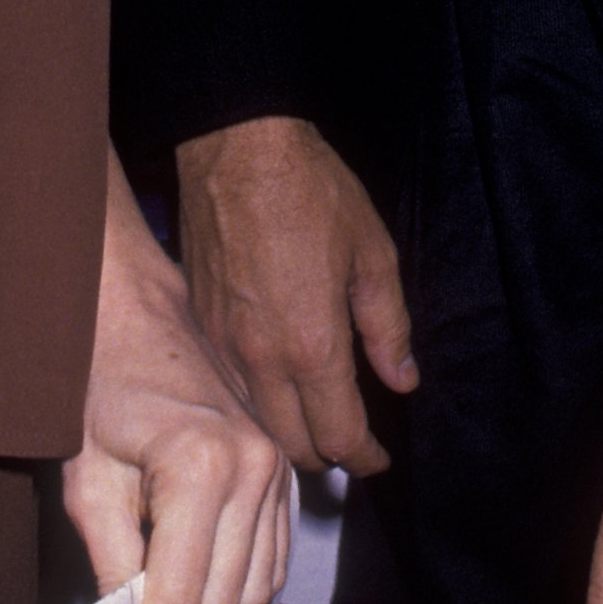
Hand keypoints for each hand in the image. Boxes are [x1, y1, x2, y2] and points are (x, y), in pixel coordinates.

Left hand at [64, 156, 288, 603]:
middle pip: (223, 603)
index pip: (178, 595)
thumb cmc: (98, 382)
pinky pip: (269, 562)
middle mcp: (256, 468)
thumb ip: (109, 558)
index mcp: (204, 464)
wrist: (135, 311)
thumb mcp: (87, 473)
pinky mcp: (281, 471)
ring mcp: (277, 468)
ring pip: (255, 592)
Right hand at [176, 116, 417, 478]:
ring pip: (256, 420)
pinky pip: (230, 384)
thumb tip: (401, 380)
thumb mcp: (373, 255)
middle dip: (327, 456)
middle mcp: (261, 357)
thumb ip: (388, 329)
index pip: (340, 436)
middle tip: (350, 440)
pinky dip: (257, 399)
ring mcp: (223, 342)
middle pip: (292, 447)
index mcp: (311, 345)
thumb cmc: (310, 190)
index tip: (379, 457)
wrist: (236, 146)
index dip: (366, 458)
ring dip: (287, 431)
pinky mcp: (200, 322)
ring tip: (315, 416)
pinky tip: (277, 380)